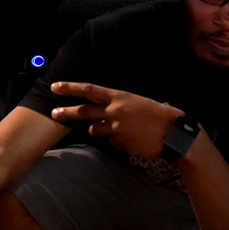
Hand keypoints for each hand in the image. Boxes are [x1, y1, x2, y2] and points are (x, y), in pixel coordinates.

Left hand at [48, 81, 184, 159]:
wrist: (175, 133)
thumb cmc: (158, 115)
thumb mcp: (137, 102)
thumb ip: (118, 105)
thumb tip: (104, 112)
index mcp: (119, 96)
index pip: (89, 90)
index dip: (70, 88)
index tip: (56, 87)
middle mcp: (114, 110)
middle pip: (83, 111)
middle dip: (66, 112)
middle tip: (54, 113)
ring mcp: (116, 128)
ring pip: (94, 130)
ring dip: (98, 131)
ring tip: (119, 131)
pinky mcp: (120, 142)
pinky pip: (110, 142)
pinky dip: (115, 141)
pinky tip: (131, 139)